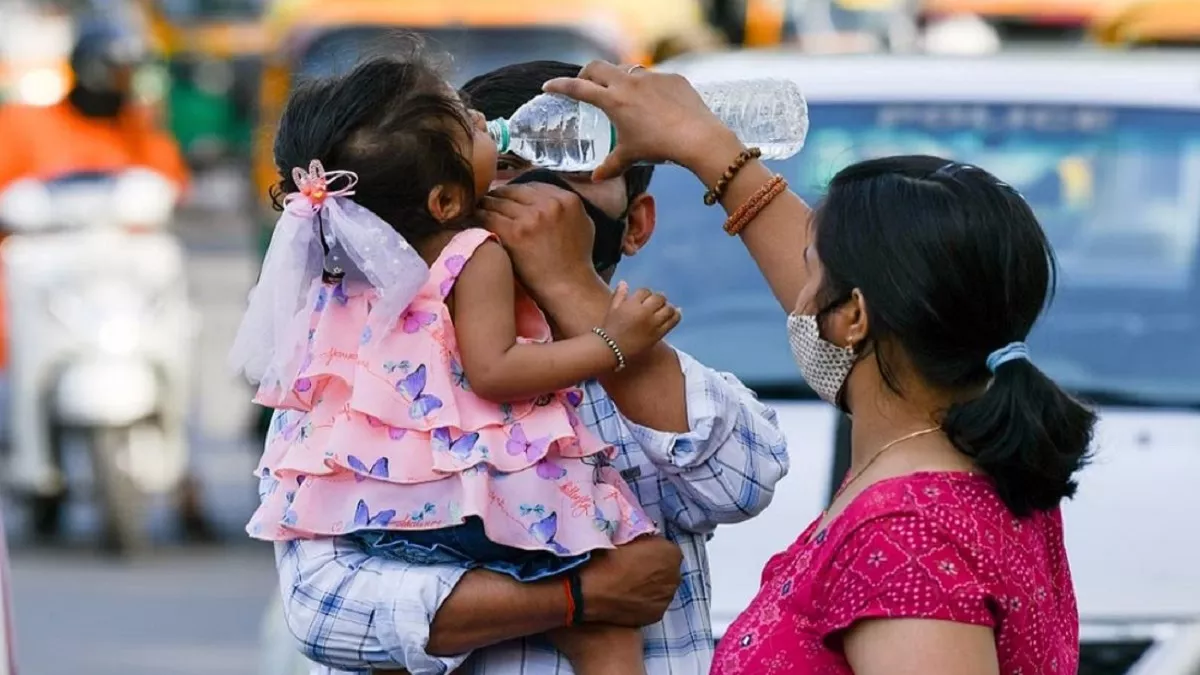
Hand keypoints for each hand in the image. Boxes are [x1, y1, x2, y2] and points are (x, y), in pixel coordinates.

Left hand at [479, 182, 599, 302]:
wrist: (568, 288)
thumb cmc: (576, 261)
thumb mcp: (582, 224)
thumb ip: (565, 207)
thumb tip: (546, 197)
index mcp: (567, 199)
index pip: (532, 186)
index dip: (516, 192)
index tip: (506, 198)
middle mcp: (550, 204)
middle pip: (513, 191)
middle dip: (498, 196)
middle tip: (486, 203)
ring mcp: (532, 217)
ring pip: (497, 201)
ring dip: (485, 205)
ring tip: (477, 211)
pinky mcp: (515, 232)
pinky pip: (488, 217)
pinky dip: (479, 218)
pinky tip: (474, 222)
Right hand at [542, 61, 738, 180]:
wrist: (697, 137)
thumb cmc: (659, 147)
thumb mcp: (630, 157)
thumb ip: (611, 165)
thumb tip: (597, 178)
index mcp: (612, 99)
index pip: (577, 87)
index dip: (560, 86)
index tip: (548, 86)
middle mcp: (629, 82)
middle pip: (598, 67)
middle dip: (587, 73)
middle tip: (585, 83)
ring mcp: (652, 77)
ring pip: (627, 70)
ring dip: (619, 79)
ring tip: (623, 96)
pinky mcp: (672, 78)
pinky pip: (655, 79)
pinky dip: (649, 89)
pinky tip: (657, 105)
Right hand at [578, 535, 682, 626]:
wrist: (593, 589)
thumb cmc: (607, 558)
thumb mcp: (627, 534)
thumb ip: (643, 540)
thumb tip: (642, 544)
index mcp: (671, 552)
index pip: (666, 548)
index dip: (651, 550)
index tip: (637, 553)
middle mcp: (675, 576)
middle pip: (668, 570)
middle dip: (655, 569)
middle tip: (634, 570)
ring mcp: (667, 598)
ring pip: (662, 589)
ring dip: (652, 586)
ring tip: (629, 586)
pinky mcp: (657, 615)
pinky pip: (653, 604)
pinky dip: (645, 602)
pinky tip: (629, 599)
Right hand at [601, 282, 681, 360]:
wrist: (613, 350)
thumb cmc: (610, 329)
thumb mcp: (612, 309)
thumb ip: (619, 295)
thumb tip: (624, 282)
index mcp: (632, 304)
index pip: (645, 292)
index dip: (645, 294)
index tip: (644, 299)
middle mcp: (644, 312)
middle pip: (659, 298)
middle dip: (658, 299)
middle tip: (656, 303)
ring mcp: (653, 324)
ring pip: (668, 308)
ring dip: (668, 306)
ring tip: (664, 308)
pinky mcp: (659, 334)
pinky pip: (673, 321)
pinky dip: (676, 315)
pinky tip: (676, 312)